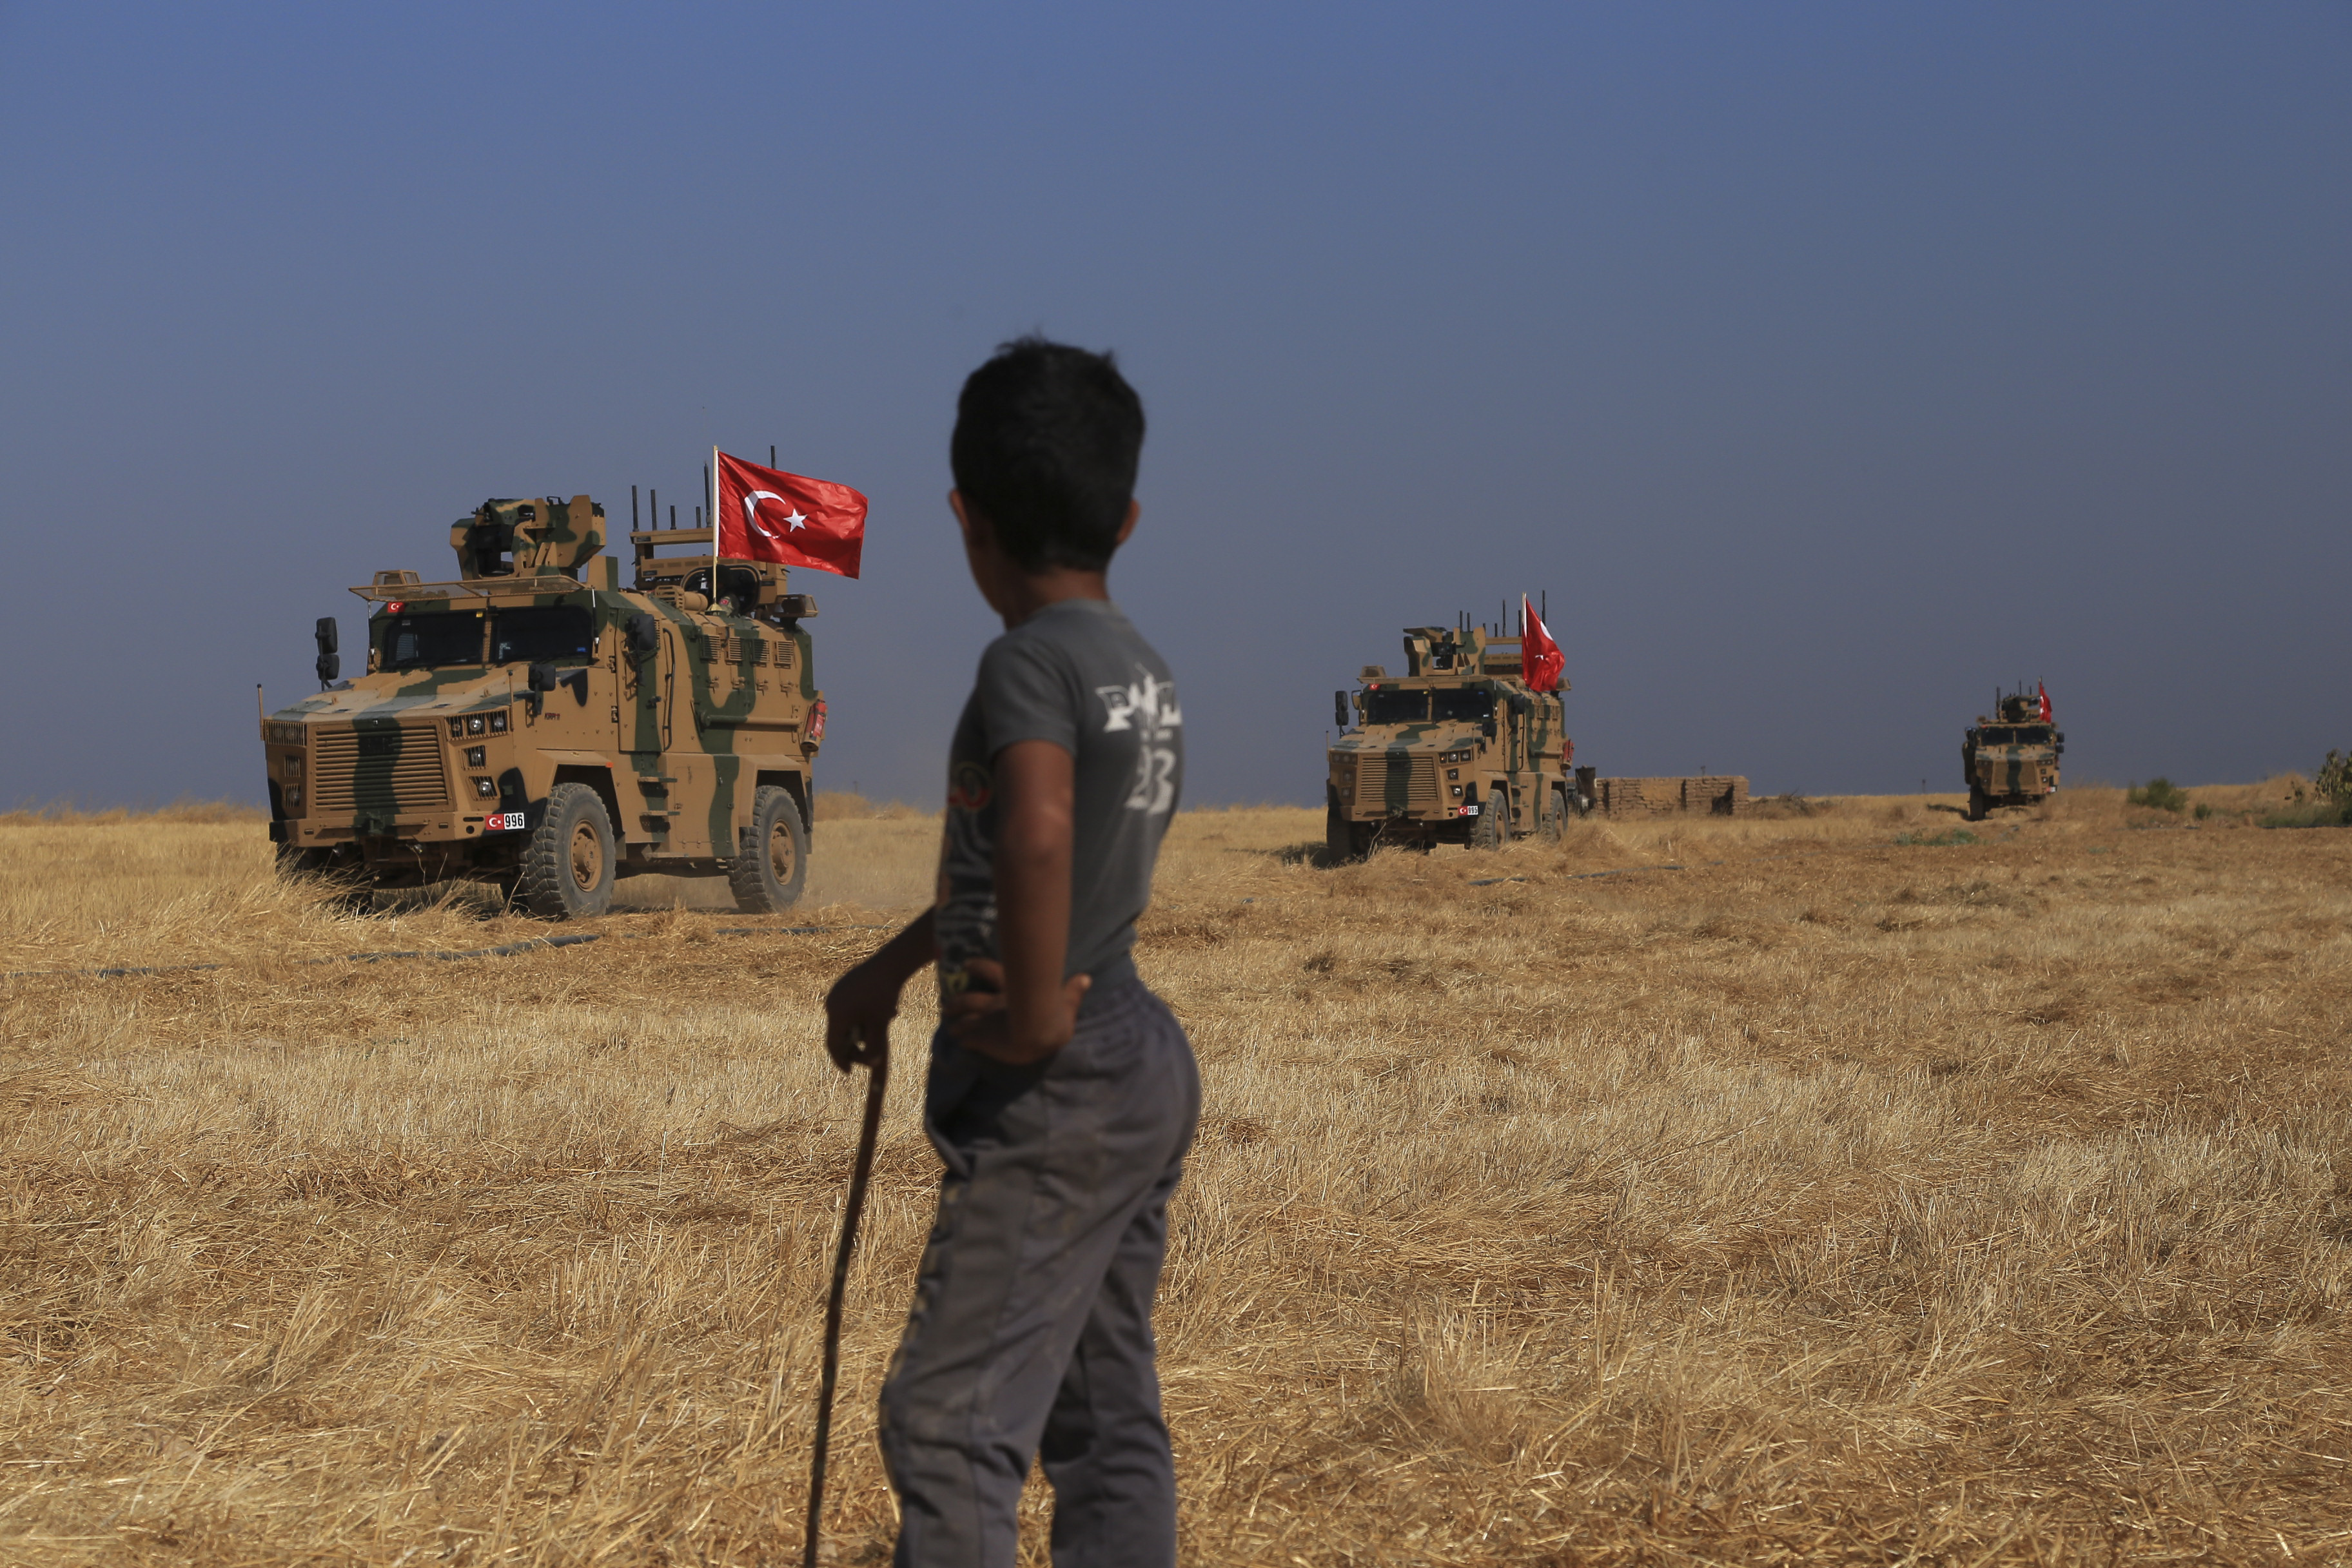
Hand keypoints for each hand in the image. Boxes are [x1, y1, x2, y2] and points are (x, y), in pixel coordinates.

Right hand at [823, 955, 899, 1073]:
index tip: (850, 1072)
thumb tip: (874, 1065)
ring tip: (885, 1022)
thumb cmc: (884, 995)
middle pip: (840, 1033)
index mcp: (836, 1014)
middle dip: (857, 1044)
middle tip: (872, 1052)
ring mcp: (837, 992)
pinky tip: (885, 1011)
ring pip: (848, 1019)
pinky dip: (863, 1015)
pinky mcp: (845, 984)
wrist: (890, 963)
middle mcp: (832, 1003)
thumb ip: (875, 1046)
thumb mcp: (880, 1024)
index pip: (833, 1045)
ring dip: (863, 1028)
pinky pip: (851, 1006)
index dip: (841, 1061)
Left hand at [944, 956, 1090, 1064]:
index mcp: (1012, 992)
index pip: (992, 973)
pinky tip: (957, 1042)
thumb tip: (1086, 977)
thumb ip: (1073, 992)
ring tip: (946, 1021)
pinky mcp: (983, 1039)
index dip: (978, 967)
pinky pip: (968, 1040)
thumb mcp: (1067, 1004)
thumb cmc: (1051, 1018)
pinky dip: (961, 1040)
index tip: (966, 965)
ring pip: (964, 1018)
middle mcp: (995, 1004)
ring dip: (955, 1019)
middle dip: (958, 1000)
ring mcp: (986, 1022)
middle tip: (947, 1002)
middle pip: (970, 998)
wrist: (1036, 1034)